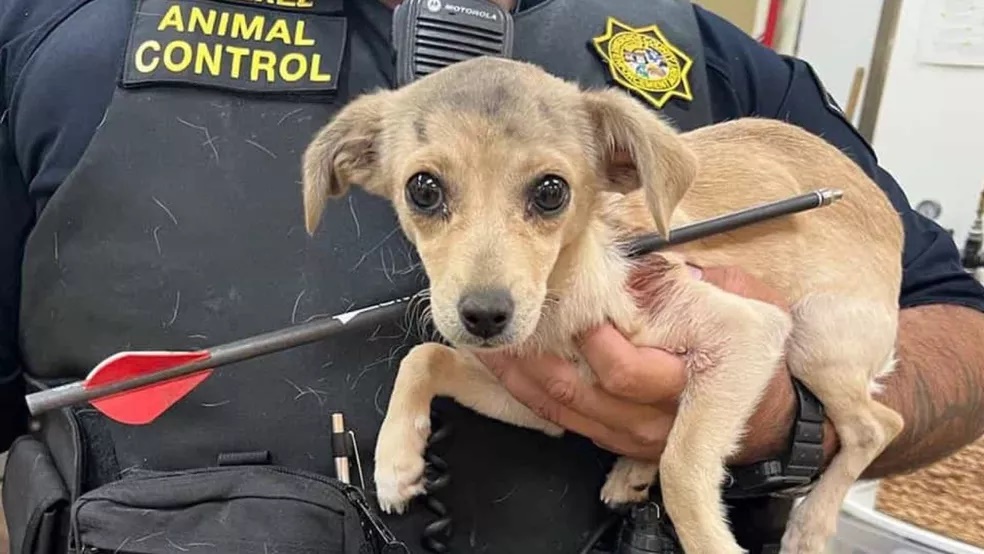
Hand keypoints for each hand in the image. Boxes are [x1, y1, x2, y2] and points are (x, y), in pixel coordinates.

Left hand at [477, 264, 797, 465]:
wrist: (777, 416)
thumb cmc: (759, 352)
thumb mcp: (742, 303)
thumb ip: (692, 283)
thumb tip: (638, 263)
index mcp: (687, 380)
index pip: (624, 370)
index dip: (589, 342)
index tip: (564, 306)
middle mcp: (654, 418)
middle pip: (581, 393)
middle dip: (535, 358)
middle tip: (506, 321)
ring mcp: (632, 435)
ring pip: (563, 411)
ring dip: (520, 378)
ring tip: (488, 343)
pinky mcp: (617, 441)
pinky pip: (564, 421)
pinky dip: (531, 396)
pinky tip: (507, 371)